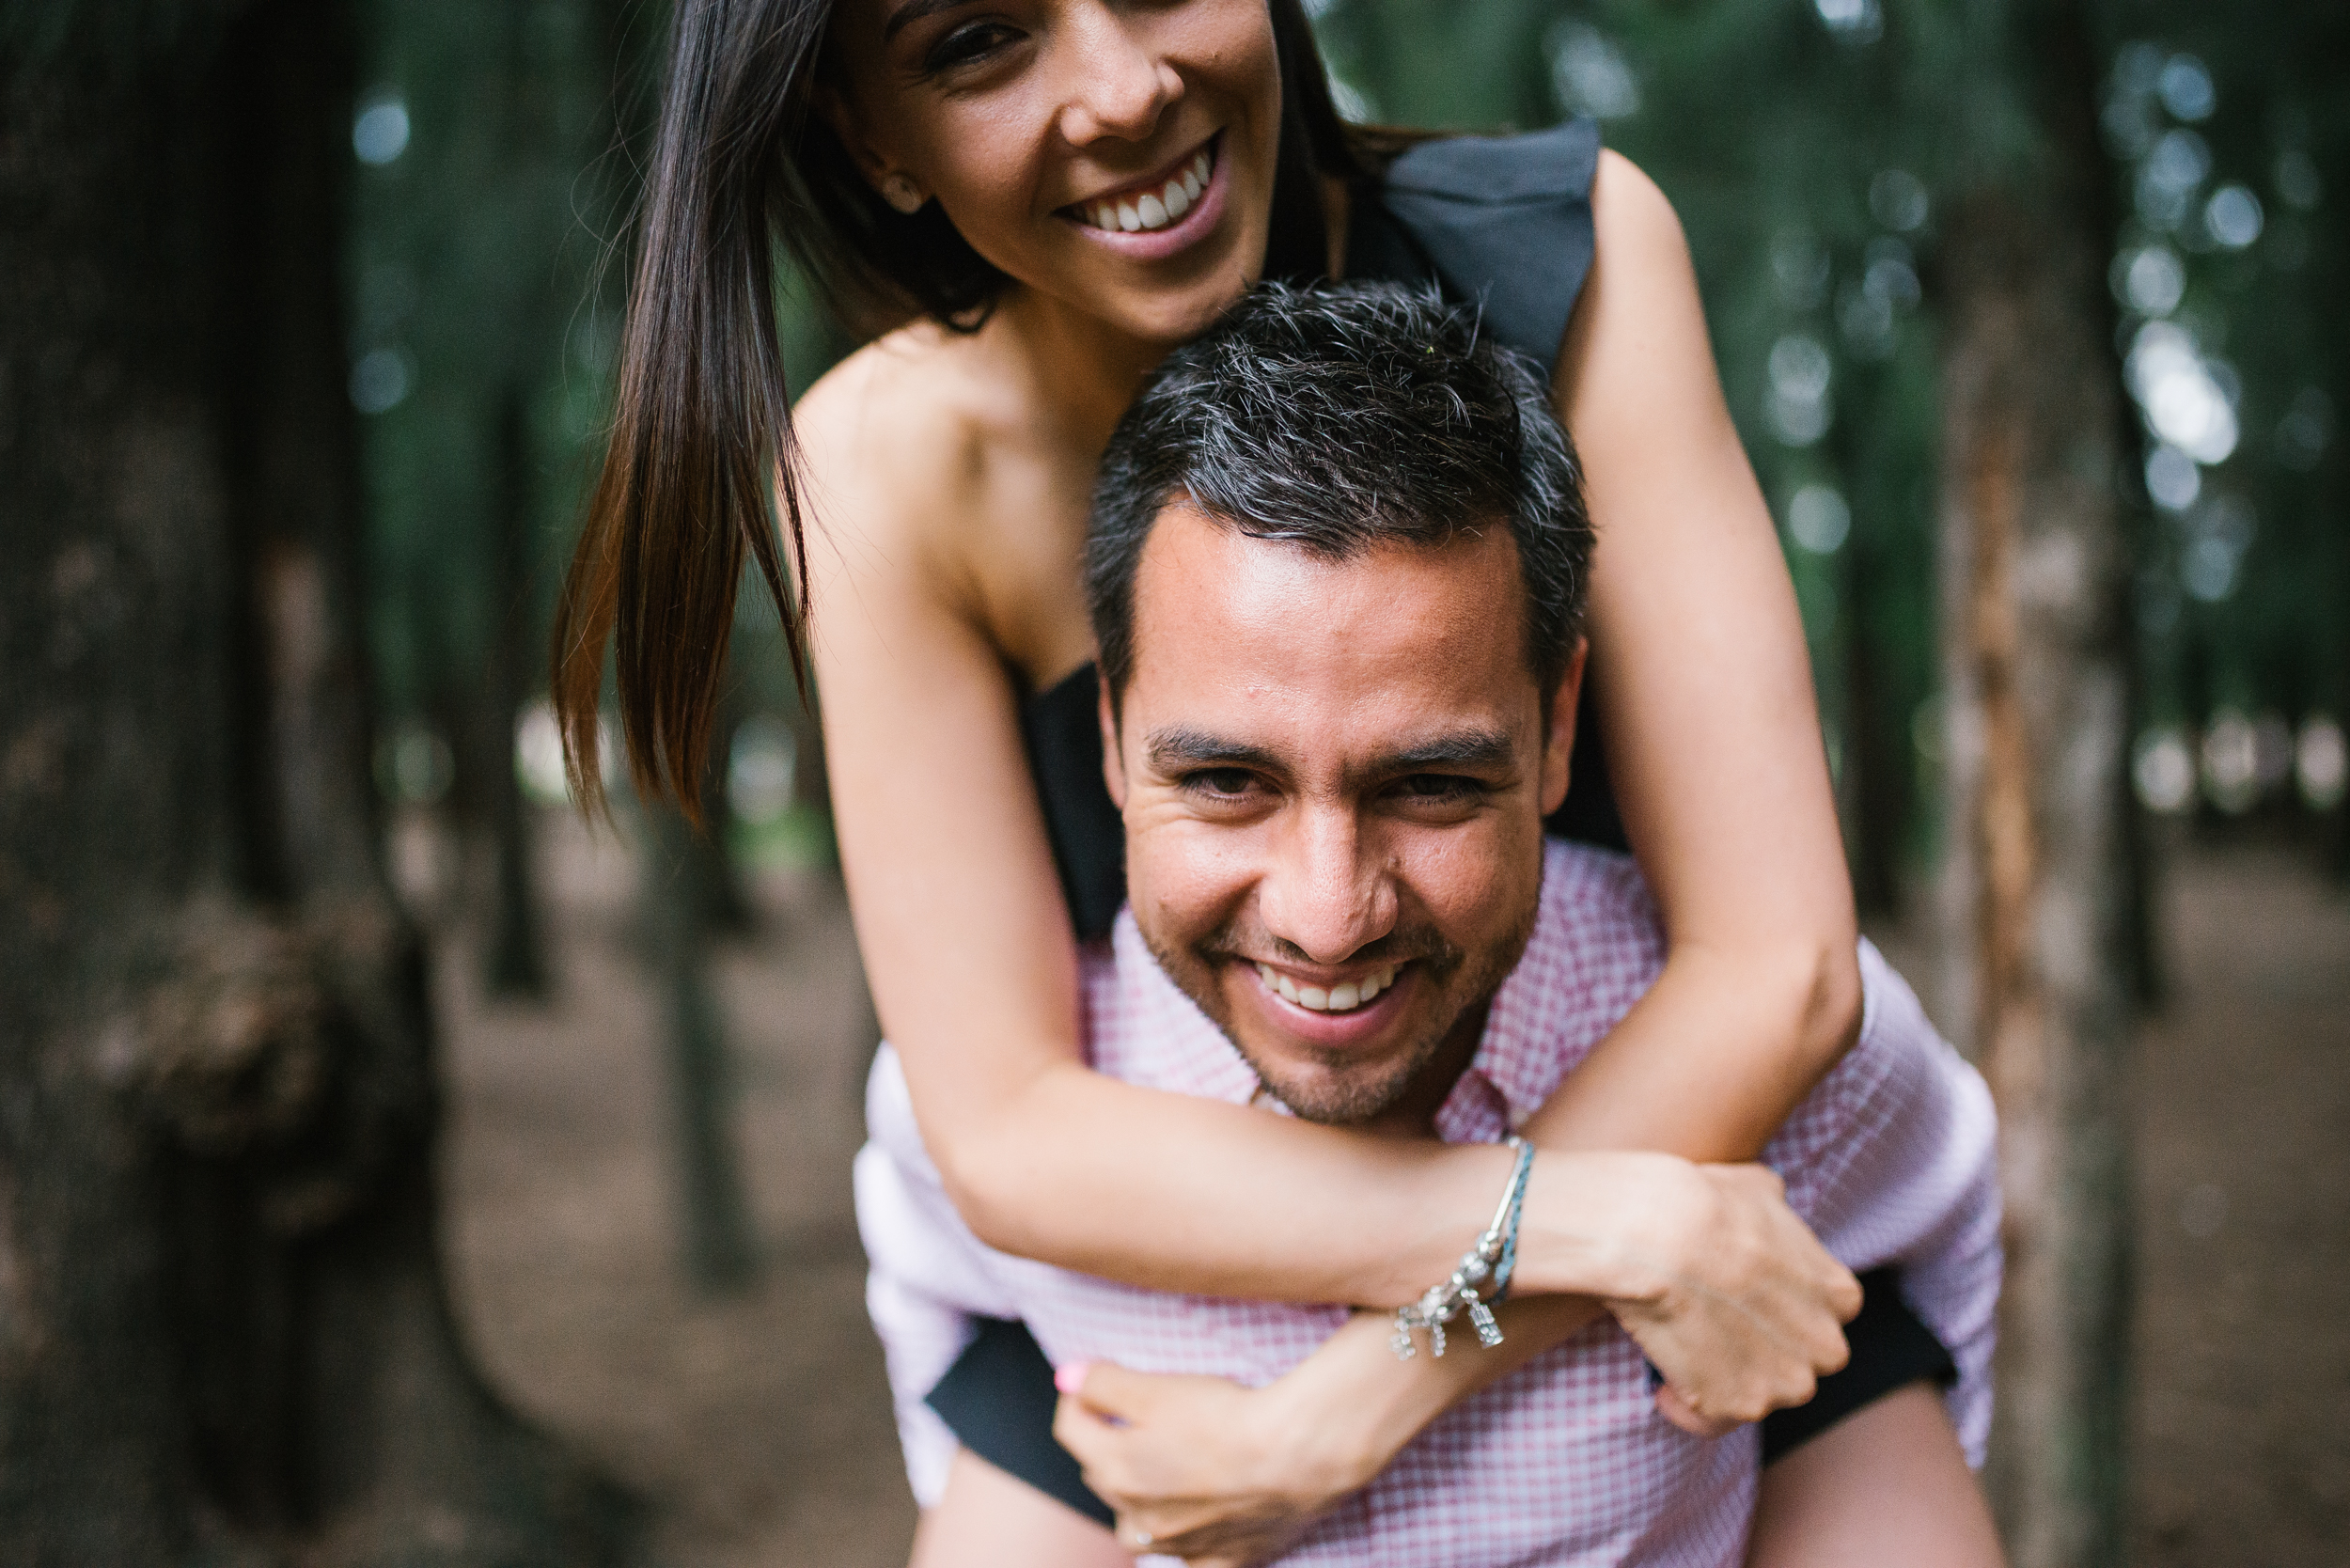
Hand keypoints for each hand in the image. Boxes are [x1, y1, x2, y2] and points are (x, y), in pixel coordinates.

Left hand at [1052, 1360, 1363, 1566]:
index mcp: (1115, 1471)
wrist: (1295, 1457)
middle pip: (1102, 1476)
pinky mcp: (1223, 1559)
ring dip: (1137, 1502)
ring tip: (1157, 1475)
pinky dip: (1188, 1540)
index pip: (1071, 1428)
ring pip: (1138, 1528)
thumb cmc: (1226, 1418)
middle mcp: (1139, 1518)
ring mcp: (1181, 1545)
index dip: (1079, 1396)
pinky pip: (1192, 1558)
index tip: (1091, 1380)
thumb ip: (1104, 1383)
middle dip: (1108, 1446)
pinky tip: (1200, 1519)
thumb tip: (1068, 1378)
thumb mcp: (1155, 1387)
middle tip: (1131, 1419)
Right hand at [1572, 1155, 1859, 1435]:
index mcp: (1840, 1296)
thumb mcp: (1757, 1186)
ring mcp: (1786, 1384)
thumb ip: (1775, 1209)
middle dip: (1762, 1352)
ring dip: (1725, 1379)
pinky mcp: (1738, 1408)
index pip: (1823, 1316)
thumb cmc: (1704, 1202)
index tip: (1745, 1300)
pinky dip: (1686, 1406)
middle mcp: (1826, 1346)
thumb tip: (1765, 1198)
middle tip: (1713, 1327)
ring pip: (1759, 1394)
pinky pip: (1712, 1419)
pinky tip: (1663, 1385)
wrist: (1661, 1233)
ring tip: (1683, 1351)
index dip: (1781, 1310)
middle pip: (1798, 1362)